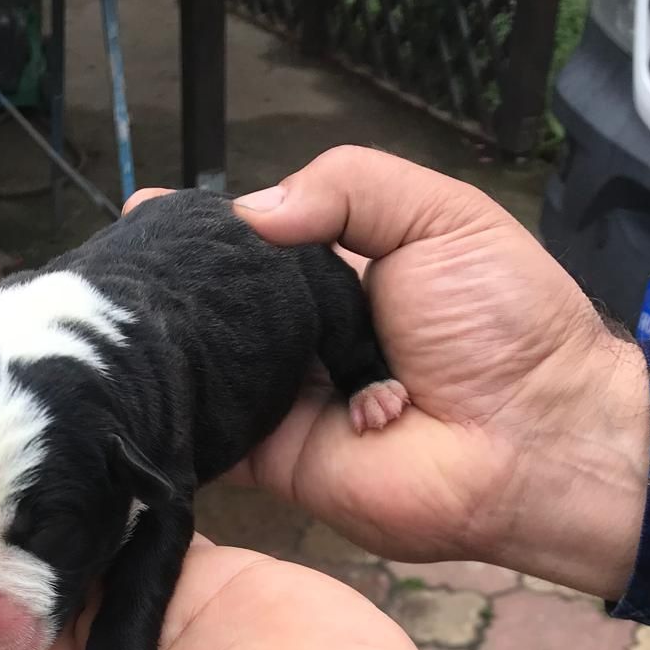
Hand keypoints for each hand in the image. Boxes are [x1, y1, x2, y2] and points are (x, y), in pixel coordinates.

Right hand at [131, 148, 649, 600]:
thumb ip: (348, 188)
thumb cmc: (506, 324)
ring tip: (118, 317)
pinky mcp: (278, 461)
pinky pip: (216, 435)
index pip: (250, 247)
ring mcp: (286, 402)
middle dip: (173, 288)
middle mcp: (304, 338)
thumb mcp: (439, 216)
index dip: (198, 232)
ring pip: (207, 367)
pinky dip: (185, 413)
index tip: (141, 214)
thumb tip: (248, 210)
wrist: (536, 437)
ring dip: (172, 344)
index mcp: (338, 274)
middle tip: (113, 269)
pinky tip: (143, 379)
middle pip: (218, 307)